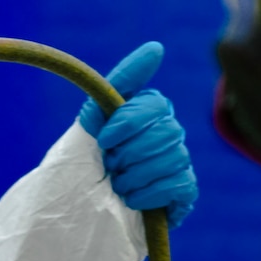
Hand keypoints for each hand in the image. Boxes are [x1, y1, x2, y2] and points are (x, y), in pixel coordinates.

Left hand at [78, 41, 197, 227]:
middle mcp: (168, 133)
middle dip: (130, 153)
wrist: (76, 212)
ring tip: (117, 186)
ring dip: (135, 176)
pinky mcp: (184, 193)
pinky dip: (151, 193)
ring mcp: (178, 163)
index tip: (104, 141)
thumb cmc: (83, 165)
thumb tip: (157, 47)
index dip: (128, 123)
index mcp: (149, 112)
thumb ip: (121, 83)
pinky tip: (132, 200)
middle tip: (109, 167)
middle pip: (167, 132)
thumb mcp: (93, 121)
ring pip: (173, 158)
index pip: (155, 105)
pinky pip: (180, 184)